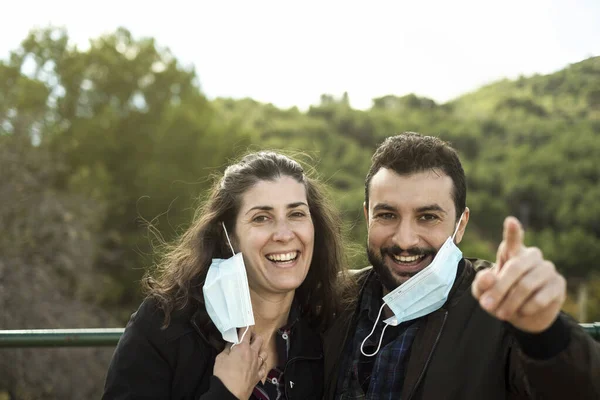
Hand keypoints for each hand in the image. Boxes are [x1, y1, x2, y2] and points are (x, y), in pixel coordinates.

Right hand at [213, 329, 267, 398]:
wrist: (230, 392)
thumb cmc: (224, 376)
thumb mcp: (220, 358)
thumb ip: (227, 349)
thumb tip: (230, 344)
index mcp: (242, 347)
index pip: (246, 332)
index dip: (245, 326)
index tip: (244, 324)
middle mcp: (252, 354)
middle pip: (259, 339)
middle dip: (255, 336)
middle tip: (249, 337)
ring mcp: (257, 365)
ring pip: (264, 352)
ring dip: (260, 349)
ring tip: (255, 350)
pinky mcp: (258, 375)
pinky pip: (264, 366)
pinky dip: (262, 363)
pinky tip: (258, 364)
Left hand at [472, 216, 565, 332]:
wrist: (524, 315)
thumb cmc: (500, 297)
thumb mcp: (483, 292)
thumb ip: (481, 284)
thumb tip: (489, 277)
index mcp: (511, 252)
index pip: (512, 240)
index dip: (512, 231)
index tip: (510, 221)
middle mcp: (531, 256)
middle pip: (514, 268)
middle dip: (499, 289)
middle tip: (487, 306)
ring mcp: (547, 268)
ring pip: (526, 285)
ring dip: (510, 302)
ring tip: (501, 314)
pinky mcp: (558, 284)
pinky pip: (540, 298)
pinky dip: (526, 308)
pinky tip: (521, 312)